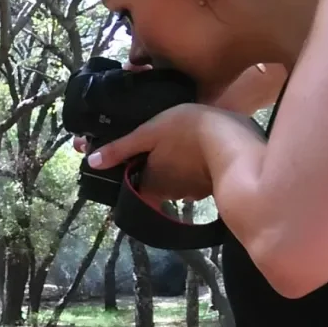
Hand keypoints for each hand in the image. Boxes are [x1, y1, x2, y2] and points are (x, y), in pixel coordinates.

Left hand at [84, 103, 229, 204]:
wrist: (236, 140)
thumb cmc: (187, 131)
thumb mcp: (150, 132)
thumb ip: (121, 148)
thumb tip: (91, 162)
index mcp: (153, 185)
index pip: (136, 189)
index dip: (133, 175)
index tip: (136, 160)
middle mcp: (172, 195)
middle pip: (157, 184)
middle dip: (156, 168)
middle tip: (160, 144)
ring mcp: (195, 192)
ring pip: (179, 180)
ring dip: (178, 167)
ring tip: (180, 142)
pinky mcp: (215, 185)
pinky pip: (199, 177)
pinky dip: (196, 166)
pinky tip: (198, 148)